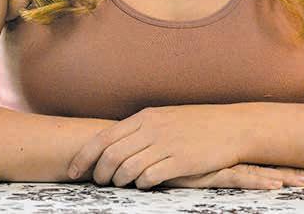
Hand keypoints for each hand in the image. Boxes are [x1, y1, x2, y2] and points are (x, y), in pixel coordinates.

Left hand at [67, 104, 245, 188]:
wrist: (230, 127)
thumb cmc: (196, 125)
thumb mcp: (165, 119)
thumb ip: (141, 130)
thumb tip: (114, 145)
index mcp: (145, 117)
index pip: (104, 137)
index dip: (84, 156)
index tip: (73, 170)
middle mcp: (152, 129)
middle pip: (111, 155)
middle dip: (98, 173)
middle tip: (97, 182)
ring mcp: (166, 145)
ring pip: (127, 168)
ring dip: (118, 181)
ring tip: (119, 185)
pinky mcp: (180, 162)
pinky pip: (150, 177)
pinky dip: (141, 185)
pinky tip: (143, 184)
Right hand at [160, 163, 303, 190]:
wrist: (145, 142)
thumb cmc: (166, 150)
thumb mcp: (188, 156)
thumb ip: (203, 158)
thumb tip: (215, 159)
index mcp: (227, 151)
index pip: (260, 154)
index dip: (284, 158)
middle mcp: (228, 155)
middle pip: (267, 163)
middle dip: (294, 171)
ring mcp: (221, 163)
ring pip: (260, 172)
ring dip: (286, 177)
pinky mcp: (210, 172)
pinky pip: (240, 179)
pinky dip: (260, 181)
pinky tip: (276, 185)